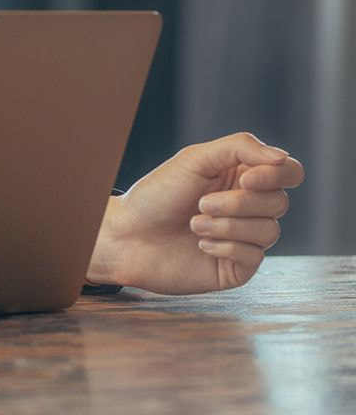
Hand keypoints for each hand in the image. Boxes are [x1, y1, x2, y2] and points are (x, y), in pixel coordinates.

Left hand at [87, 132, 304, 293]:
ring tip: (194, 223)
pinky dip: (226, 246)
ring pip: (270, 230)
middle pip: (279, 202)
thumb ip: (240, 148)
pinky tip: (200, 244)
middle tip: (201, 203)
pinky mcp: (237, 266)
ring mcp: (245, 238)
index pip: (288, 172)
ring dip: (228, 225)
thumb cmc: (157, 194)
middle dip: (239, 203)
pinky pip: (255, 256)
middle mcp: (248, 207)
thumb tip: (282, 157)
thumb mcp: (195, 159)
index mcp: (242, 177)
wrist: (127, 235)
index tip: (245, 180)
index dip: (276, 175)